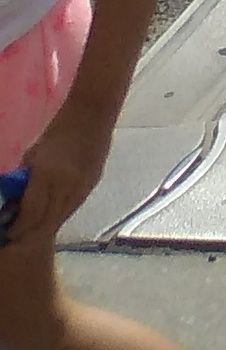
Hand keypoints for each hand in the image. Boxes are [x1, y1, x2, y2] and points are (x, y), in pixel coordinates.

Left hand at [12, 92, 116, 251]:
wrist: (94, 113)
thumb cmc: (59, 129)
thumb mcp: (33, 155)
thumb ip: (24, 180)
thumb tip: (13, 203)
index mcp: (46, 175)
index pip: (29, 215)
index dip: (17, 229)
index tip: (7, 233)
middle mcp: (64, 187)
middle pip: (44, 224)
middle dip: (28, 234)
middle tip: (17, 236)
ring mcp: (81, 189)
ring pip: (59, 220)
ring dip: (44, 227)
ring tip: (32, 227)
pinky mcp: (91, 187)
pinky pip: (70, 209)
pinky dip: (58, 215)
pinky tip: (50, 212)